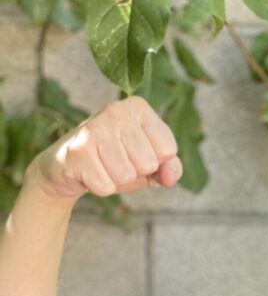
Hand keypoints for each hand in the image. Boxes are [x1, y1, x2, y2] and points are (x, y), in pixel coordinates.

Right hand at [25, 95, 181, 202]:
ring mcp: (95, 128)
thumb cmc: (116, 162)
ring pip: (127, 176)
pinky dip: (100, 187)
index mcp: (138, 108)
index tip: (137, 155)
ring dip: (117, 180)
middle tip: (117, 162)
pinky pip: (106, 186)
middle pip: (148, 163)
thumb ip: (170, 167)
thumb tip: (169, 178)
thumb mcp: (150, 163)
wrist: (68, 167)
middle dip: (136, 172)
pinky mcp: (78, 150)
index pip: (168, 150)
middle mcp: (117, 110)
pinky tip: (89, 173)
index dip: (156, 163)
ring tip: (103, 166)